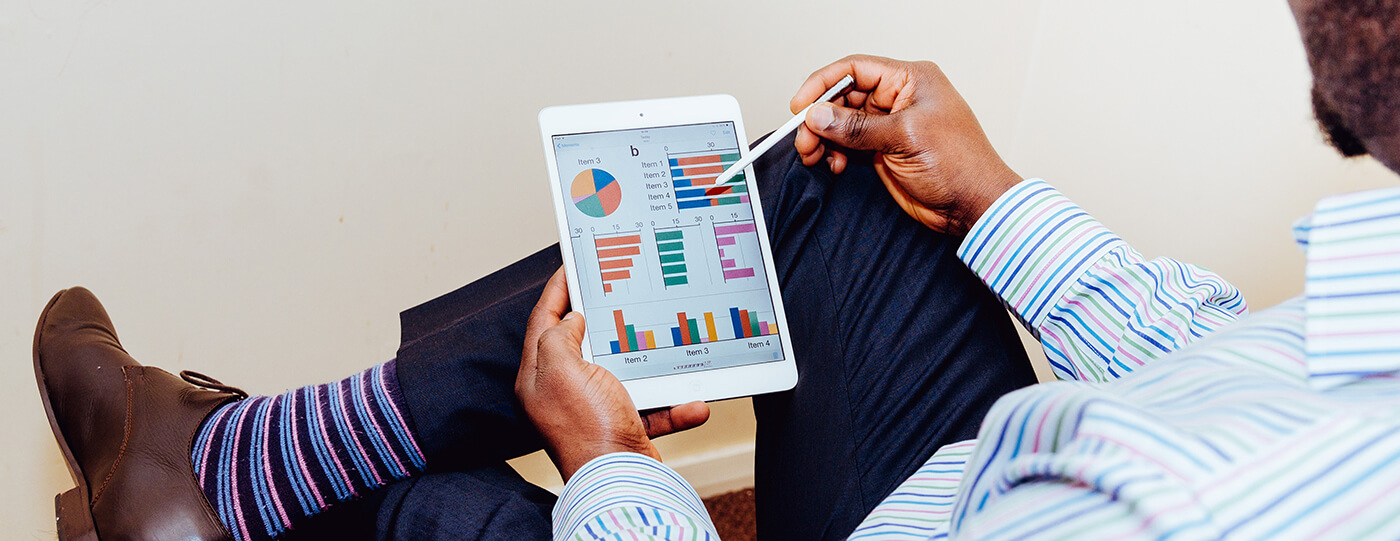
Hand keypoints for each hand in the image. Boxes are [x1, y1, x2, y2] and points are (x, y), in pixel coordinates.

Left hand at [515, 268, 710, 480]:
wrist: (620, 482)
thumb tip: (572, 320)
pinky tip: (692, 402)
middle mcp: (563, 392)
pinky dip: (674, 405)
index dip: (557, 291)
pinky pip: (653, 406)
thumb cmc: (587, 428)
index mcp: (539, 377)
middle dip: (605, 319)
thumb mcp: (562, 369)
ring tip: (665, 342)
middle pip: (582, 343)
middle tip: (619, 291)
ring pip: (624, 372)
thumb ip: (559, 337)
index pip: (543, 321)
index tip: (571, 266)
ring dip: (651, 364)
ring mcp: (594, 410)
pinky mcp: (623, 427)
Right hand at [792, 55, 1023, 235]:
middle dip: (820, 117)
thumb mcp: (904, 137)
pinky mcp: (884, 150)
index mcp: (910, 80)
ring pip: (842, 123)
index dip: (823, 84)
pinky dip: (835, 153)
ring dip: (824, 138)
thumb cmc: (960, 164)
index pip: (855, 69)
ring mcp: (890, 125)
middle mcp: (899, 98)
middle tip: (804, 139)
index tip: (800, 105)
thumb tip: (818, 116)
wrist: (973, 205)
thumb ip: (857, 127)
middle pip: (844, 97)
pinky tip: (834, 165)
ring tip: (814, 154)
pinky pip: (848, 145)